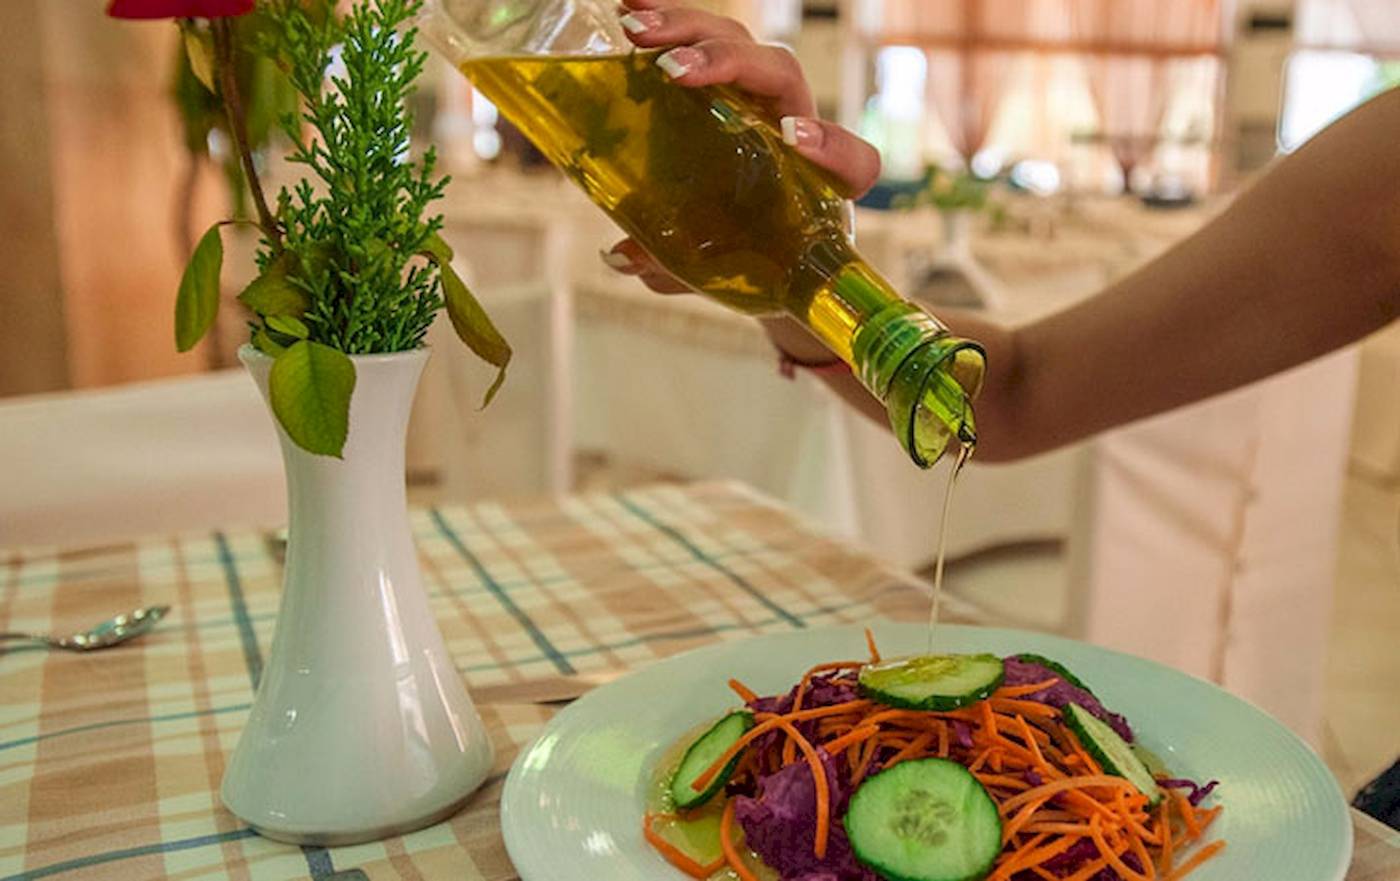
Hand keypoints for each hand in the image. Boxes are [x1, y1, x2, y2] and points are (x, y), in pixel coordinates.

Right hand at [601, 0, 881, 304]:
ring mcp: (758, 99)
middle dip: (729, 63)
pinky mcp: (723, 83)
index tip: (792, 139)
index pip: (854, 164)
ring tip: (636, 32)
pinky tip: (628, 7)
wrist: (744, 238)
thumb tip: (622, 255)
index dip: (832, 147)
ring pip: (741, 44)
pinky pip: (705, 39)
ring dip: (690, 30)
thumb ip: (677, 270)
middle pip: (780, 73)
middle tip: (676, 71)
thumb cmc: (745, 257)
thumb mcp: (714, 273)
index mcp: (818, 186)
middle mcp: (795, 128)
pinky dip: (670, 18)